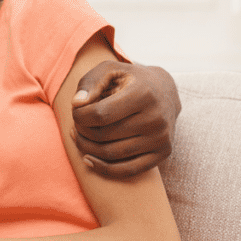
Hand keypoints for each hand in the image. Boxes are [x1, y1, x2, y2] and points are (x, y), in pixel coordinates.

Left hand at [71, 61, 180, 177]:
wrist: (165, 91)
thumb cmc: (129, 80)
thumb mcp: (109, 70)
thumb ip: (90, 82)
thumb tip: (76, 104)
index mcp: (143, 94)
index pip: (99, 114)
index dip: (79, 116)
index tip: (75, 111)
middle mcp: (155, 118)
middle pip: (103, 136)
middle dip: (81, 131)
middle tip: (76, 124)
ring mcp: (161, 138)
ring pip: (111, 154)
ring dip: (86, 148)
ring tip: (78, 136)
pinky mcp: (163, 153)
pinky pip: (127, 170)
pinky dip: (103, 168)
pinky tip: (87, 159)